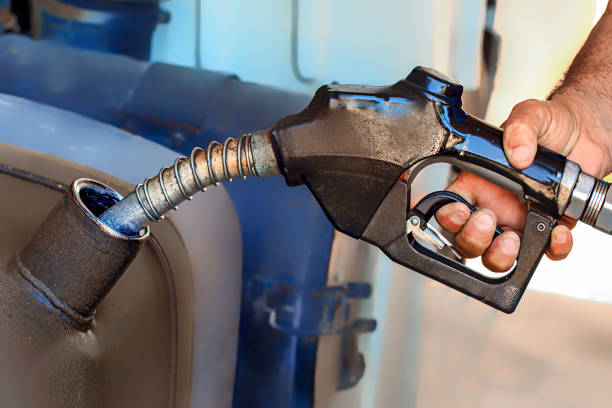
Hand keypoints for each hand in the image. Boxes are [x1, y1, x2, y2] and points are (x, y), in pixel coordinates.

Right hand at [436, 96, 611, 270]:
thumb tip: (517, 153)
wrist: (587, 134)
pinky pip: (545, 251)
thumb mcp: (530, 115)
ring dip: (500, 255)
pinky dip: (553, 249)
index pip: (450, 209)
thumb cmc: (551, 125)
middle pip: (468, 241)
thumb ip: (519, 127)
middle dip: (473, 239)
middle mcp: (493, 207)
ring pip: (497, 257)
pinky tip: (558, 232)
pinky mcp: (547, 229)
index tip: (461, 211)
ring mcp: (518, 222)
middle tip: (488, 220)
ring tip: (512, 240)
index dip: (449, 217)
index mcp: (477, 183)